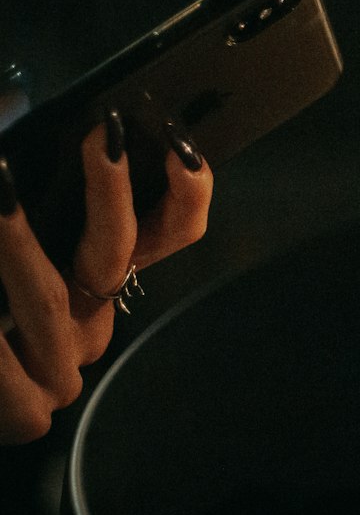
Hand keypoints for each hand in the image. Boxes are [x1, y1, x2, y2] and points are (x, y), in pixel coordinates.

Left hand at [0, 116, 212, 442]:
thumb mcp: (14, 224)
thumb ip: (28, 179)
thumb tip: (31, 102)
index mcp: (95, 275)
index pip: (175, 227)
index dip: (186, 186)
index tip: (172, 139)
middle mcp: (90, 317)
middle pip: (124, 251)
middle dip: (113, 191)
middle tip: (99, 134)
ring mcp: (59, 366)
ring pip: (50, 296)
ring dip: (16, 241)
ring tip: (0, 185)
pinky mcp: (25, 412)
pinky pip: (4, 372)